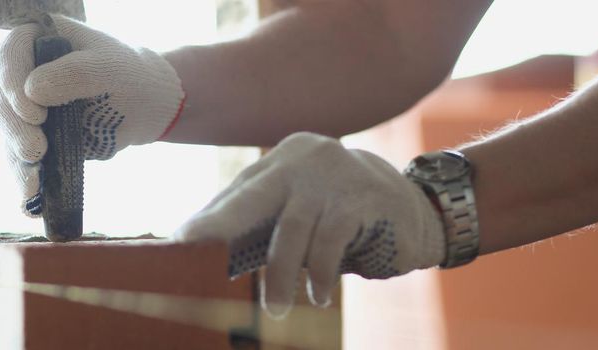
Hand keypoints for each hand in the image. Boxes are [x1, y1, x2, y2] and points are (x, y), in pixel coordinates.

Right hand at [0, 15, 184, 215]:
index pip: (8, 57)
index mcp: (35, 39)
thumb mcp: (109, 68)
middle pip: (0, 100)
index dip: (12, 85)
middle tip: (35, 152)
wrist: (144, 103)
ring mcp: (23, 106)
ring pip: (7, 133)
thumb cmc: (128, 74)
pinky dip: (24, 180)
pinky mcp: (33, 136)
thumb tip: (32, 91)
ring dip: (16, 161)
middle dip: (15, 130)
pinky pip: (20, 158)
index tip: (36, 113)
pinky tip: (29, 202)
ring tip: (32, 186)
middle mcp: (21, 71)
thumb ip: (74, 74)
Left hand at [174, 132, 445, 317]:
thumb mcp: (303, 213)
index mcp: (283, 159)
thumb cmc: (345, 219)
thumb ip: (266, 222)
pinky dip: (320, 275)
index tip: (177, 243)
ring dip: (281, 275)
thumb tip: (207, 252)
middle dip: (217, 227)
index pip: (238, 192)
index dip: (209, 220)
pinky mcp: (363, 197)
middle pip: (251, 197)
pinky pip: (328, 242)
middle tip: (189, 250)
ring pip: (291, 229)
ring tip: (277, 308)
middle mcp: (305, 157)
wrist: (420, 211)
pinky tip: (319, 295)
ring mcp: (335, 174)